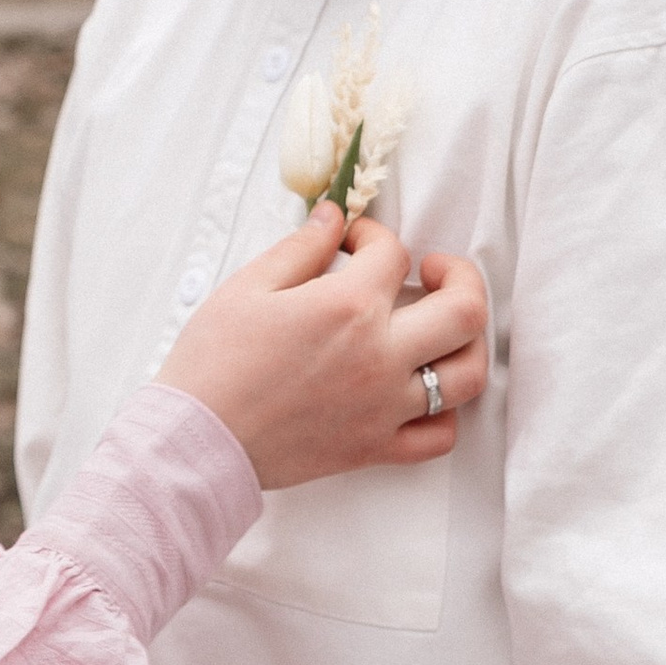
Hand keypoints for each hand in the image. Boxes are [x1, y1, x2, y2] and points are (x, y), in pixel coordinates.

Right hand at [156, 211, 489, 495]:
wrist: (197, 439)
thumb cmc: (215, 361)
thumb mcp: (250, 286)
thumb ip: (303, 247)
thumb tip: (336, 216)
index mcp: (348, 307)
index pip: (393, 253)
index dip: (374, 234)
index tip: (352, 241)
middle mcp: (380, 355)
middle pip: (465, 310)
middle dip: (460, 276)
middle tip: (434, 270)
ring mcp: (385, 406)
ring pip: (468, 375)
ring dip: (468, 342)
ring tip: (445, 328)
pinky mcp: (376, 448)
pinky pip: (440, 435)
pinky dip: (445, 412)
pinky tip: (424, 390)